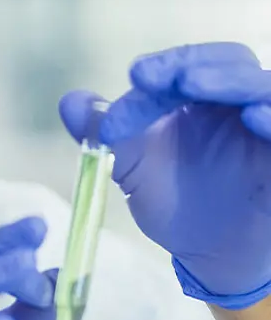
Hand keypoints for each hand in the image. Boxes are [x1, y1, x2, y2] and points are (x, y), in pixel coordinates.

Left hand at [59, 42, 270, 307]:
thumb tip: (69, 101)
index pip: (190, 66)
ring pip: (266, 90)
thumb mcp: (133, 166)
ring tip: (198, 85)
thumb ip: (105, 132)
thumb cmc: (178, 200)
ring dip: (236, 83)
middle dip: (198, 67)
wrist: (209, 254)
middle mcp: (241, 104)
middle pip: (232, 65)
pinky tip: (256, 119)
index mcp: (204, 98)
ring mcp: (268, 130)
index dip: (166, 67)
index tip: (136, 77)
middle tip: (171, 78)